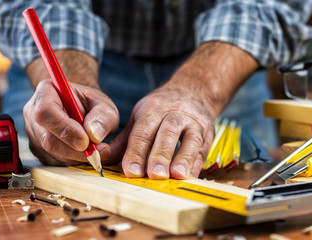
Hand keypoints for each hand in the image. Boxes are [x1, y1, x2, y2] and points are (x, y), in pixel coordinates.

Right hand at [24, 80, 118, 165]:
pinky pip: (54, 161)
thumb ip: (103, 118)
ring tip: (95, 147)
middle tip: (98, 151)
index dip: (65, 129)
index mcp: (47, 91)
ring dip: (77, 156)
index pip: (46, 111)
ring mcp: (33, 132)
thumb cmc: (92, 105)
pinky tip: (84, 150)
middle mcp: (34, 111)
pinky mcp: (38, 149)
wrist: (84, 110)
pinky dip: (73, 160)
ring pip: (52, 153)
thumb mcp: (105, 106)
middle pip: (47, 138)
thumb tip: (94, 135)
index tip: (85, 141)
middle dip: (74, 150)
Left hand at [109, 41, 258, 179]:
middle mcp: (175, 113)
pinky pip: (203, 148)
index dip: (137, 152)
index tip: (131, 171)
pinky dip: (197, 163)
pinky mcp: (208, 133)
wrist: (194, 92)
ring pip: (190, 139)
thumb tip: (103, 160)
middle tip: (154, 175)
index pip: (143, 131)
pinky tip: (191, 176)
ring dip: (183, 158)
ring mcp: (194, 122)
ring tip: (177, 176)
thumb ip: (124, 141)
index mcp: (153, 109)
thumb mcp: (140, 117)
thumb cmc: (161, 110)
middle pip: (167, 133)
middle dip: (160, 155)